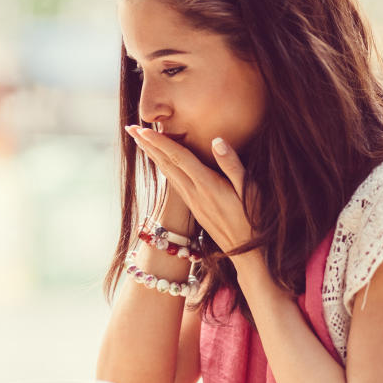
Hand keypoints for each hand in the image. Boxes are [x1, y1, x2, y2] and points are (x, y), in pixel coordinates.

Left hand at [125, 125, 255, 254]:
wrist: (245, 253)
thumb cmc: (252, 219)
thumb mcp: (249, 190)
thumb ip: (232, 165)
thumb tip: (217, 141)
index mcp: (206, 184)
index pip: (177, 157)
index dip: (159, 141)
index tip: (142, 130)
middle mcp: (194, 192)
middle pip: (165, 163)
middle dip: (147, 145)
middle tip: (130, 129)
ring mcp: (192, 200)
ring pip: (167, 172)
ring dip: (152, 155)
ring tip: (140, 140)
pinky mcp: (194, 206)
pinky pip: (173, 181)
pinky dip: (163, 166)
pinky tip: (160, 162)